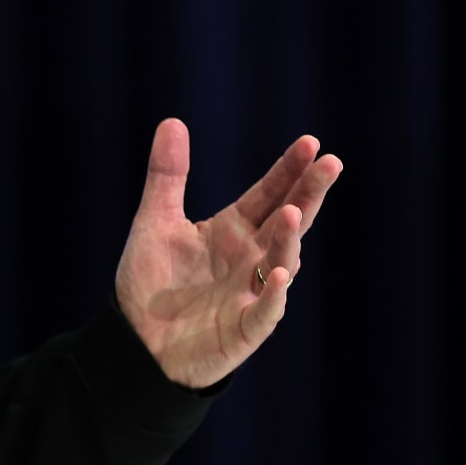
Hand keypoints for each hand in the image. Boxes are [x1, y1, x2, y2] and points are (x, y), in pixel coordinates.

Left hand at [114, 119, 341, 388]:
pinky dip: (274, 293)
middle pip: (288, 221)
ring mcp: (252, 293)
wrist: (135, 343)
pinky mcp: (244, 329)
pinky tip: (279, 273)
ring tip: (295, 211)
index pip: (269, 194)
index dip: (289, 170)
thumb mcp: (155, 222)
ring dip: (289, 238)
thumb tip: (171, 122)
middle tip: (330, 163)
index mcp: (233, 231)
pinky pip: (265, 310)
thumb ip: (167, 176)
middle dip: (310, 193)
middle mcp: (251, 258)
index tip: (310, 142)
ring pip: (281, 261)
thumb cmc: (151, 284)